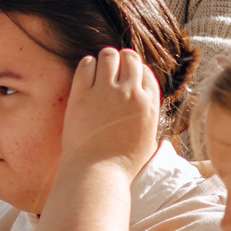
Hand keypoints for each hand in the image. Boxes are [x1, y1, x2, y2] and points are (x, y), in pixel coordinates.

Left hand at [57, 47, 161, 182]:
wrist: (97, 174)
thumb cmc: (121, 164)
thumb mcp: (147, 139)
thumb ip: (147, 118)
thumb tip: (145, 108)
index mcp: (149, 104)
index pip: (145, 71)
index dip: (135, 70)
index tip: (126, 76)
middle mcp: (130, 93)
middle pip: (129, 58)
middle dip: (121, 60)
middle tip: (112, 68)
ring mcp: (106, 92)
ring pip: (108, 56)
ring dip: (104, 59)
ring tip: (98, 68)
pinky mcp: (82, 95)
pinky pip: (86, 65)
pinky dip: (87, 65)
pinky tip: (86, 72)